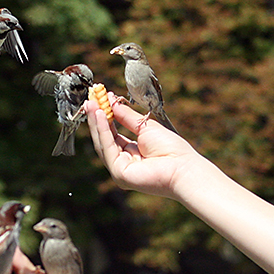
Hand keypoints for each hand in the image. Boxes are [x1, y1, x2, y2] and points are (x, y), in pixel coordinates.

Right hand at [84, 95, 200, 199]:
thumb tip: (111, 102)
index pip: (113, 134)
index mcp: (132, 154)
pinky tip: (101, 115)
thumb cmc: (171, 149)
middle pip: (105, 138)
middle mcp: (124, 162)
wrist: (183, 166)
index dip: (105, 117)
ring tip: (92, 104)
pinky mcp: (119, 173)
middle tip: (90, 100)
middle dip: (97, 118)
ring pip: (103, 142)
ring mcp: (119, 170)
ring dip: (96, 121)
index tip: (99, 100)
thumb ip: (126, 116)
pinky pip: (107, 148)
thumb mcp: (145, 126)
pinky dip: (103, 130)